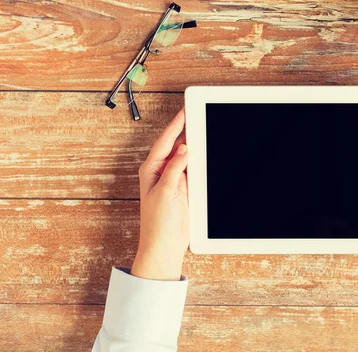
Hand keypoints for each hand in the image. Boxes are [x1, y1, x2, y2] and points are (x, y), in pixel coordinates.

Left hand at [131, 109, 189, 280]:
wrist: (165, 245)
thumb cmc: (157, 223)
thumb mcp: (165, 191)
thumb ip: (175, 168)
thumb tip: (184, 148)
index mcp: (151, 170)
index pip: (165, 141)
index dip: (176, 125)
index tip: (185, 112)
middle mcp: (161, 172)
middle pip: (176, 146)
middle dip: (186, 131)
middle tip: (198, 115)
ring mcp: (174, 180)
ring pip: (186, 157)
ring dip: (195, 146)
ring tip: (205, 130)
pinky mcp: (184, 189)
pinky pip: (193, 169)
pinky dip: (200, 161)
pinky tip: (206, 153)